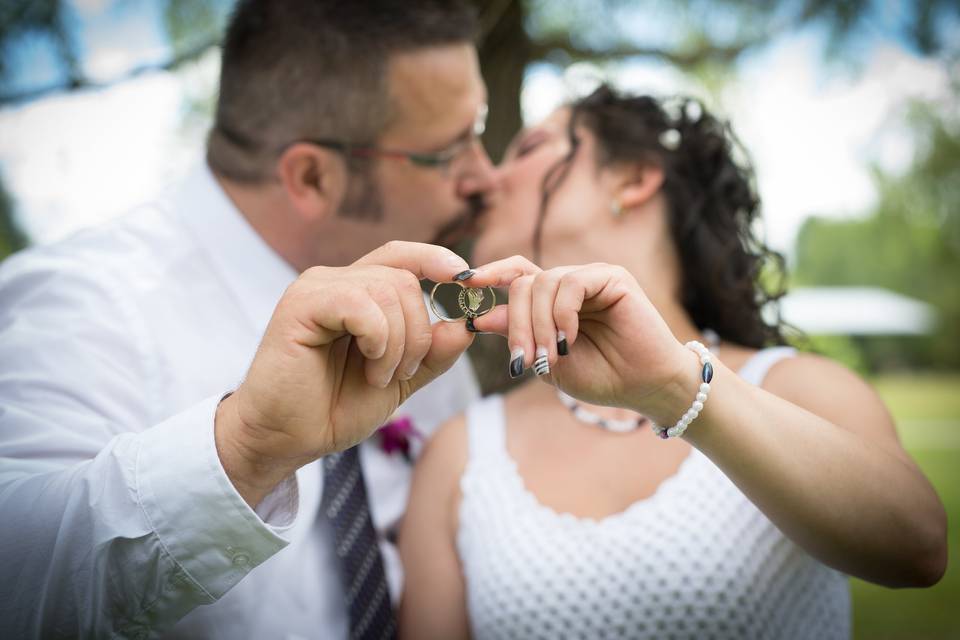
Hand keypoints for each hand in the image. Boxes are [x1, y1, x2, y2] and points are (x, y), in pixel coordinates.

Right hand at [216, 241, 473, 505]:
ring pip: (389, 290)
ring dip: (399, 343)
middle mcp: (335, 281)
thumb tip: (468, 323)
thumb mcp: (400, 379)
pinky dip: (378, 339)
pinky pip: (362, 304)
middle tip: (401, 373)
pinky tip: (368, 366)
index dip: (437, 260)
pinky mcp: (301, 305)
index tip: (468, 280)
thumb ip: (433, 352)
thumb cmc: (335, 408)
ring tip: (379, 376)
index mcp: (357, 291)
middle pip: (405, 279)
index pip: (403, 257)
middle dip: (419, 332)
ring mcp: (316, 289)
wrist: (286, 439)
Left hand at [469, 257, 696, 418]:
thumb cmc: (600, 376)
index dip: (488, 274)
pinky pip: (570, 283)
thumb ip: (516, 335)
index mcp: (551, 300)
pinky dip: (562, 314)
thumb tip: (479, 316)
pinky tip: (569, 339)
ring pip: (541, 282)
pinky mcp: (611, 276)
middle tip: (522, 360)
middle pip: (522, 282)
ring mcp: (589, 277)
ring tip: (550, 357)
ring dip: (538, 325)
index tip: (463, 283)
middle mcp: (568, 283)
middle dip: (515, 324)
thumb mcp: (546, 360)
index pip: (514, 274)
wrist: (644, 387)